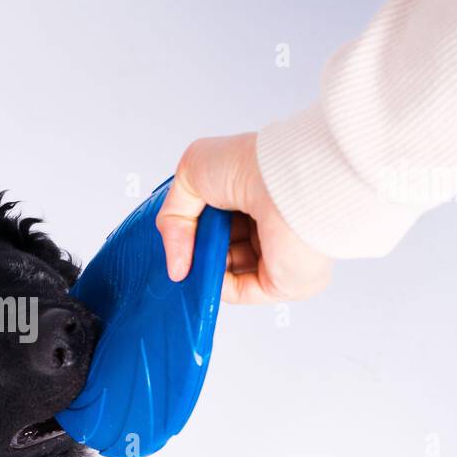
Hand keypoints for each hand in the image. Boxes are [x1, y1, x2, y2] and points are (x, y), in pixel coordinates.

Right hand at [156, 133, 332, 302]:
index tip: (176, 234)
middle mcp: (268, 222)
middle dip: (196, 249)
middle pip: (220, 247)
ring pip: (227, 271)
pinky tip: (208, 271)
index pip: (218, 219)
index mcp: (254, 193)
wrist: (285, 183)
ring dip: (204, 267)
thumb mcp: (190, 173)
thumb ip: (172, 216)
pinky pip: (240, 291)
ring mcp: (275, 252)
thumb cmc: (252, 164)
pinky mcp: (282, 279)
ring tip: (195, 255)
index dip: (193, 228)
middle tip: (182, 246)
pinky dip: (217, 286)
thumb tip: (174, 261)